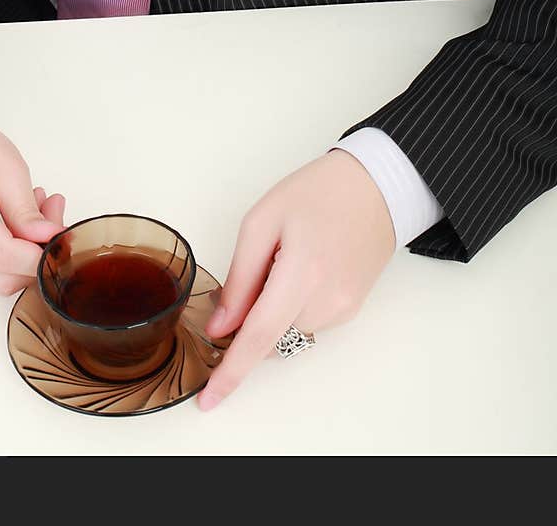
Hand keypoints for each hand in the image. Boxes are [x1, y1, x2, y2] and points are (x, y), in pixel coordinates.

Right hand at [0, 86, 66, 293]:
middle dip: (36, 257)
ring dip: (23, 255)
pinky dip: (7, 253)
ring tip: (35, 210)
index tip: (64, 237)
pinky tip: (15, 219)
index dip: (40, 255)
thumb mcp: (5, 163)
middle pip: (1, 279)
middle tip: (53, 216)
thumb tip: (48, 239)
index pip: (4, 256)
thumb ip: (25, 208)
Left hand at [196, 149, 396, 410]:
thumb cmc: (317, 192)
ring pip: (287, 331)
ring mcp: (343, 309)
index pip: (259, 337)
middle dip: (248, 320)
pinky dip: (292, 305)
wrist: (375, 186)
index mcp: (301, 273)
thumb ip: (240, 277)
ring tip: (286, 257)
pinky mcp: (351, 310)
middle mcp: (327, 301)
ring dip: (272, 310)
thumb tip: (221, 325)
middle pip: (270, 337)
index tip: (209, 399)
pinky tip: (304, 265)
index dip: (231, 372)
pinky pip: (307, 321)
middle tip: (254, 268)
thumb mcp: (263, 220)